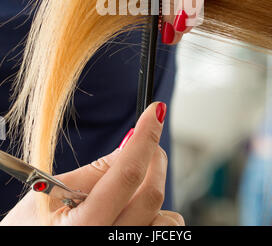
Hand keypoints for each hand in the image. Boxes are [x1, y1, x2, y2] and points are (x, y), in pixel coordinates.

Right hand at [1, 102, 183, 225]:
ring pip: (165, 218)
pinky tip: (133, 210)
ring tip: (130, 187)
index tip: (155, 112)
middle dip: (154, 156)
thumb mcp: (49, 191)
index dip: (145, 137)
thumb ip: (95, 171)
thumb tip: (131, 144)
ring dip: (154, 191)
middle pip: (151, 193)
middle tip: (146, 140)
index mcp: (82, 226)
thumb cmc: (32, 226)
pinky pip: (163, 230)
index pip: (127, 175)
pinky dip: (157, 214)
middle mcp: (106, 242)